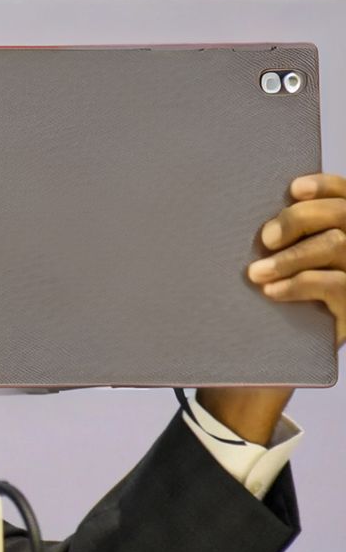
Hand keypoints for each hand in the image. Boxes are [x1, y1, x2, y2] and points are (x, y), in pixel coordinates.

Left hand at [197, 173, 345, 443]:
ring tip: (256, 272)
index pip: (343, 193)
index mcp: (338, 229)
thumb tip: (218, 203)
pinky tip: (272, 290)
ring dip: (292, 256)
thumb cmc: (254, 303)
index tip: (292, 188)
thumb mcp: (262, 265)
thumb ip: (265, 240)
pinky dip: (301, 283)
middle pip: (342, 215)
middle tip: (263, 239)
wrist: (260, 365)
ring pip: (338, 246)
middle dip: (299, 219)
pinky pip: (336, 286)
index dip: (324, 185)